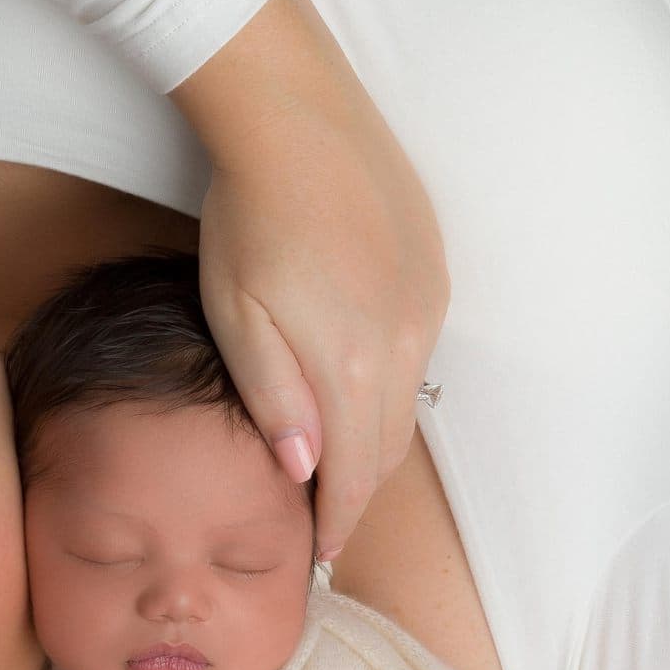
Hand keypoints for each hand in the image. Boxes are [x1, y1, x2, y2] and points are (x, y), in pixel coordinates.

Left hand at [171, 0, 448, 563]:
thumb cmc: (249, 215)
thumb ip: (274, 398)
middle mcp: (405, 342)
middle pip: (388, 448)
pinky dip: (389, 384)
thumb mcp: (236, 317)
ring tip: (340, 465)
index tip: (318, 556)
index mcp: (353, 365)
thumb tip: (305, 474)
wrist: (295, 113)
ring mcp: (427, 303)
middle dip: (358, 494)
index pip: (355, 476)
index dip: (336, 524)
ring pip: (406, 401)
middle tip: (326, 526)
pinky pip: (417, 351)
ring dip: (376, 440)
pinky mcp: (433, 269)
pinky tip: (359, 383)